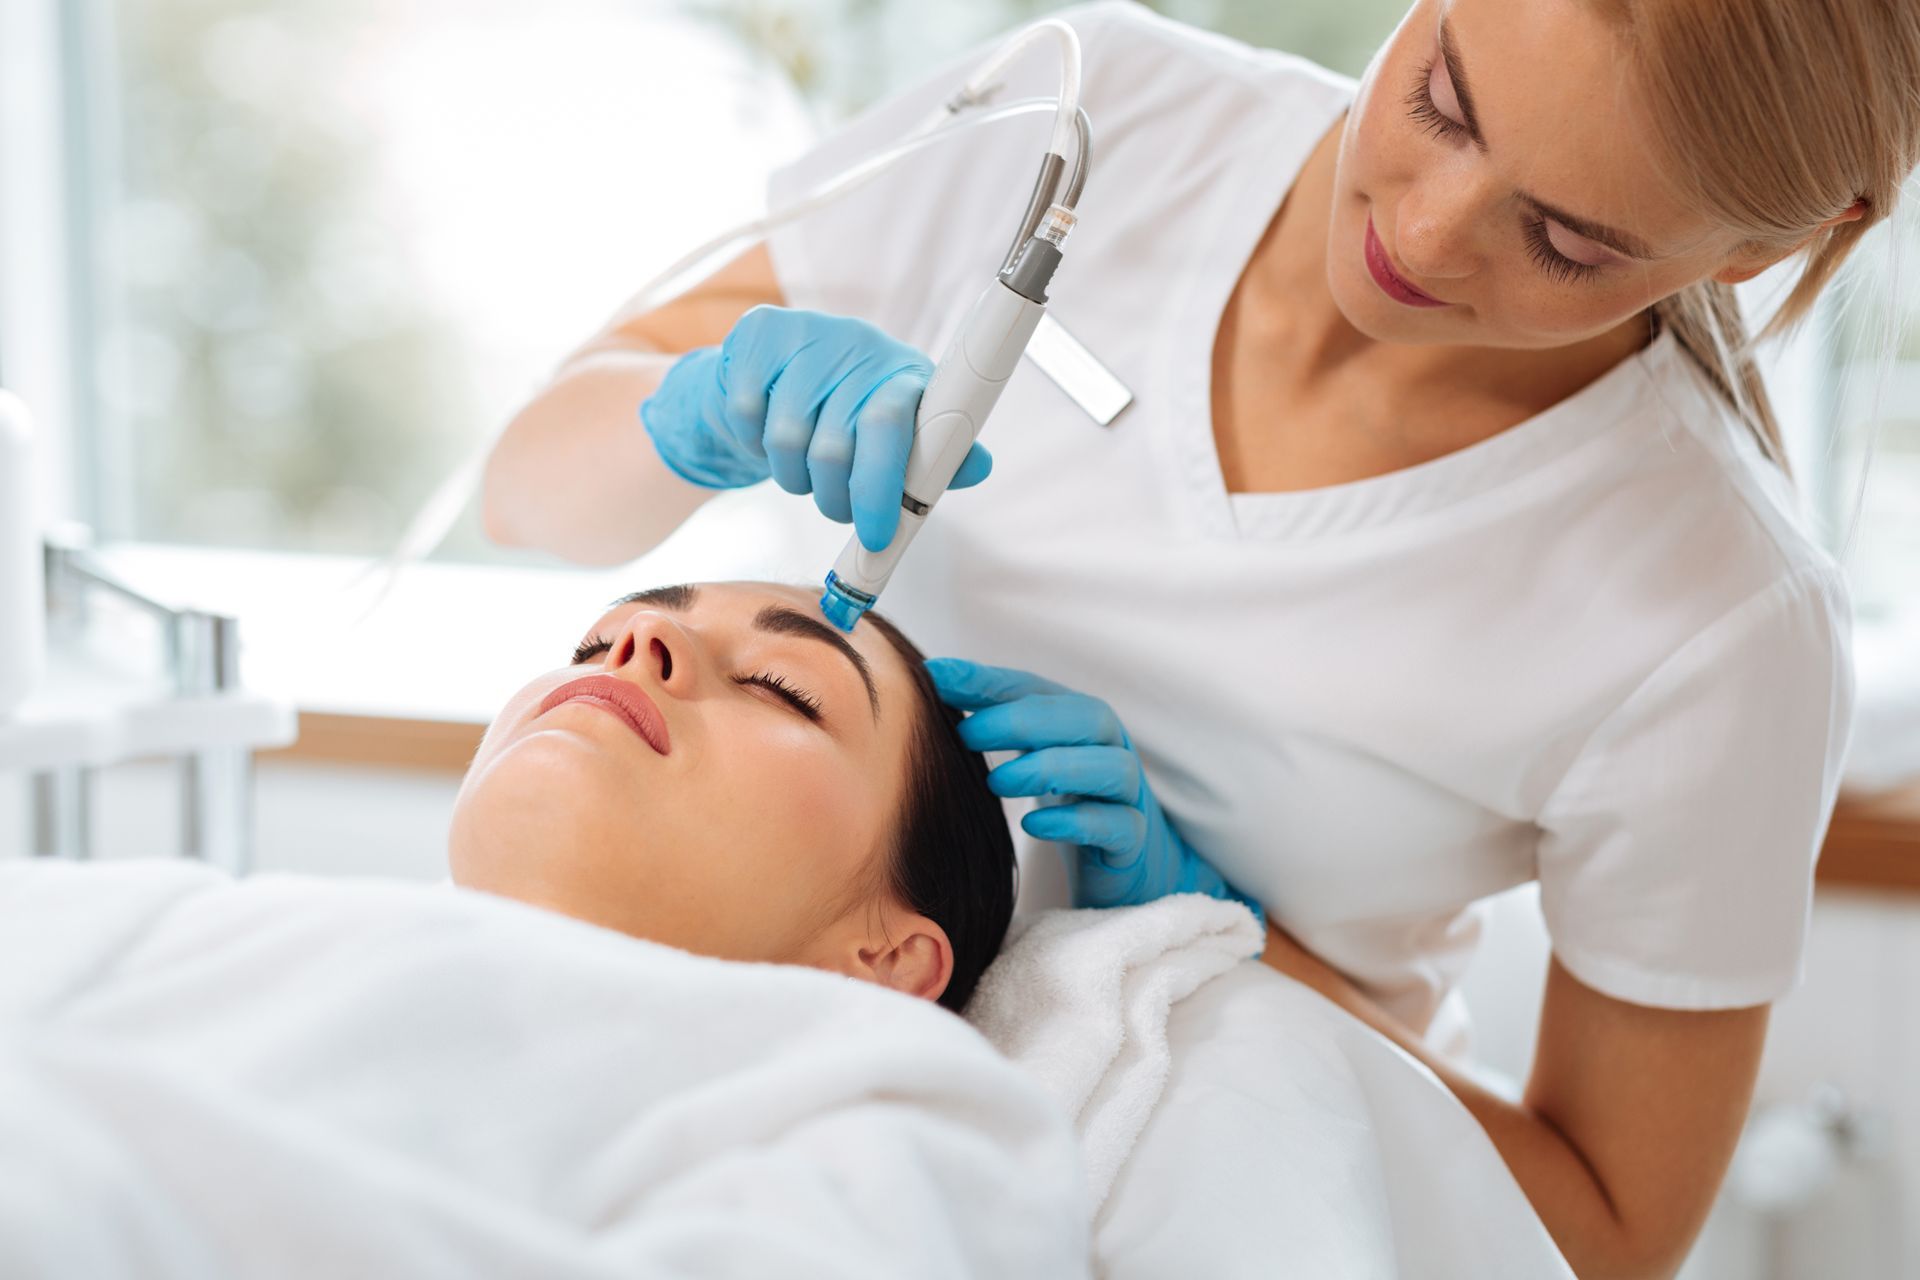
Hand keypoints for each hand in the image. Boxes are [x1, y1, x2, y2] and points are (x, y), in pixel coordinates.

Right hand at [639, 306, 992, 550]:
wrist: (775, 374)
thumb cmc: (846, 415)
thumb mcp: (898, 435)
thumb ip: (936, 458)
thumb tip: (979, 466)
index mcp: (903, 372)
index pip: (890, 424)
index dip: (882, 486)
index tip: (876, 535)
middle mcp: (859, 344)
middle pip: (835, 445)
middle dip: (835, 499)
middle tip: (838, 511)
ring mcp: (806, 334)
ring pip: (787, 439)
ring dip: (793, 477)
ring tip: (804, 471)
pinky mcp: (758, 336)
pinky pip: (748, 418)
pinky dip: (754, 445)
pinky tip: (768, 434)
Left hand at [926, 658, 1263, 922]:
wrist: (1130, 867)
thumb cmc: (1071, 801)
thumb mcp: (1030, 757)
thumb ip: (991, 724)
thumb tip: (930, 686)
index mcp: (1080, 721)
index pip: (1035, 688)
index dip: (988, 680)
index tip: (935, 675)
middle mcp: (1110, 748)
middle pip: (1084, 717)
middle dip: (1023, 720)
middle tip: (967, 733)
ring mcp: (1128, 795)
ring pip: (1109, 768)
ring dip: (1052, 767)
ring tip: (998, 782)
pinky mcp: (1133, 842)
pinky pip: (1116, 825)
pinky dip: (1075, 822)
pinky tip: (1033, 825)